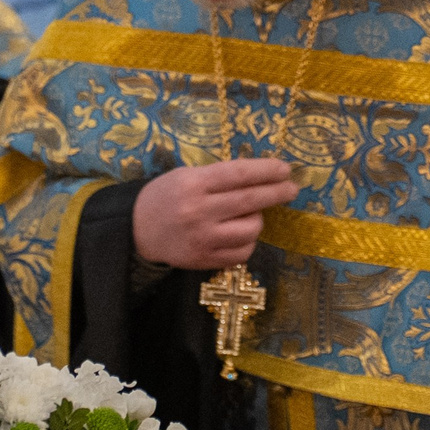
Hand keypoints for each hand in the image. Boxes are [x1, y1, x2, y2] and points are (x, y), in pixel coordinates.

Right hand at [131, 160, 299, 271]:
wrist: (137, 230)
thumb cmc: (165, 196)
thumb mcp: (186, 176)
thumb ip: (218, 177)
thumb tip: (261, 176)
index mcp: (194, 184)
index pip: (238, 174)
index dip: (266, 170)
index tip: (285, 168)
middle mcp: (199, 211)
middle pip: (249, 200)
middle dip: (276, 193)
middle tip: (291, 189)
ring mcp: (203, 239)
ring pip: (250, 229)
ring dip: (258, 220)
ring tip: (249, 215)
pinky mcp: (204, 260)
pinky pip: (242, 252)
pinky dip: (247, 241)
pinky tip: (239, 233)